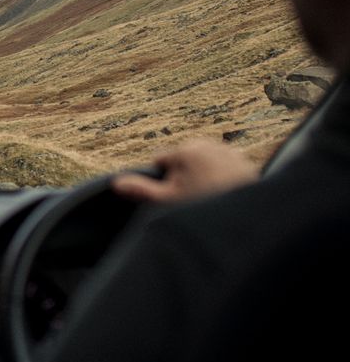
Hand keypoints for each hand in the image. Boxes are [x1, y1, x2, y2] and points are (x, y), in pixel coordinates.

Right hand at [111, 139, 259, 202]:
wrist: (246, 217)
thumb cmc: (203, 209)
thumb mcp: (167, 202)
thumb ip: (141, 190)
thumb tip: (115, 184)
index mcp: (185, 150)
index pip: (160, 161)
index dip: (163, 181)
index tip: (176, 195)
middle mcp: (207, 144)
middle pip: (181, 161)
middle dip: (183, 177)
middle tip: (194, 199)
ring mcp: (227, 151)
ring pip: (201, 163)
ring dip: (201, 176)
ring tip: (211, 197)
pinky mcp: (243, 161)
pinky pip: (222, 166)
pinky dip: (221, 177)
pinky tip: (225, 193)